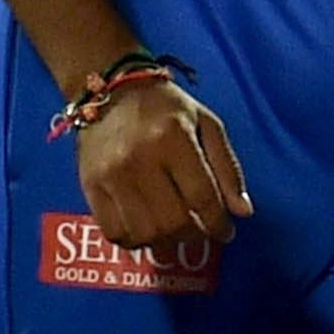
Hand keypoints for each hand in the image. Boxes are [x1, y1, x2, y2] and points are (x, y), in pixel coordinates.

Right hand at [77, 72, 250, 253]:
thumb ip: (228, 168)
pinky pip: (113, 231)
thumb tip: (243, 212)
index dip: (219, 224)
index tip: (227, 232)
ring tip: (177, 234)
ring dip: (166, 243)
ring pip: (144, 232)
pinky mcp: (89, 185)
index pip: (202, 197)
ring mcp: (110, 175)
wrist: (111, 90)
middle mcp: (139, 159)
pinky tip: (147, 232)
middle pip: (172, 221)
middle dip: (194, 236)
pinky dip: (134, 241)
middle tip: (201, 233)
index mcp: (174, 139)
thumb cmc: (166, 108)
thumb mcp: (208, 125)